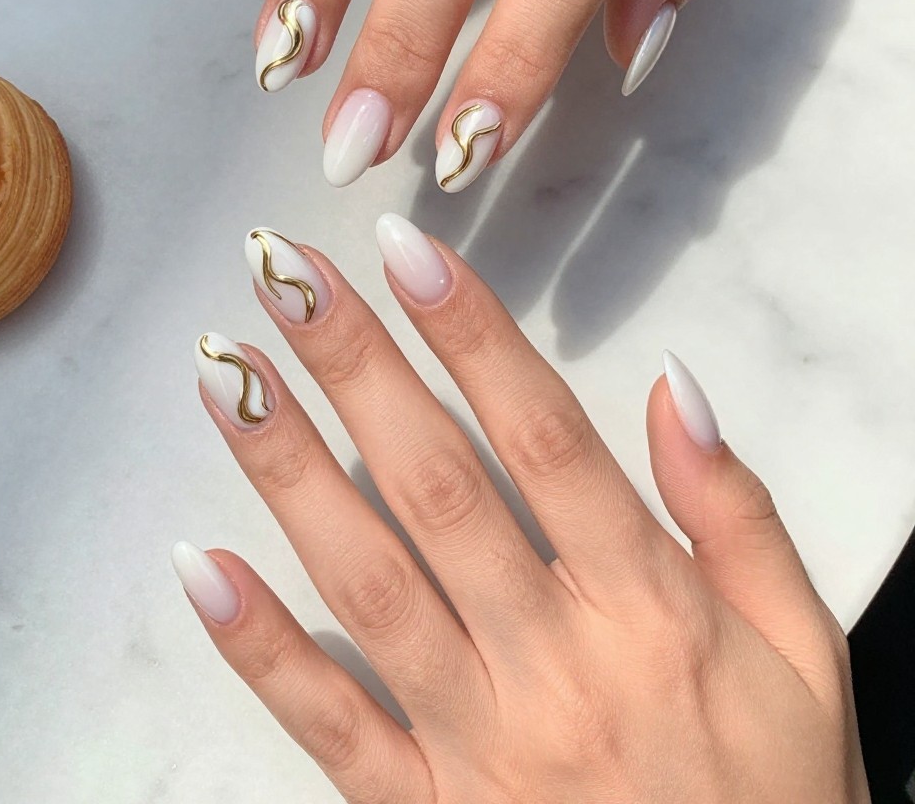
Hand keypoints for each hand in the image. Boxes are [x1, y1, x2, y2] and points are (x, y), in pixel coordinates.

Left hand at [174, 215, 867, 802]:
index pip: (544, 436)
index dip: (470, 335)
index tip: (403, 252)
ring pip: (368, 583)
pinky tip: (198, 564)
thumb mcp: (804, 651)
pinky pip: (328, 726)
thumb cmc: (768, 797)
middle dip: (354, 366)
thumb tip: (674, 388)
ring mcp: (477, 743)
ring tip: (226, 375)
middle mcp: (553, 663)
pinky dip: (259, 647)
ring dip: (288, 470)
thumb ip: (739, 515)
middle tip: (281, 273)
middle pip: (437, 485)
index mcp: (649, 609)